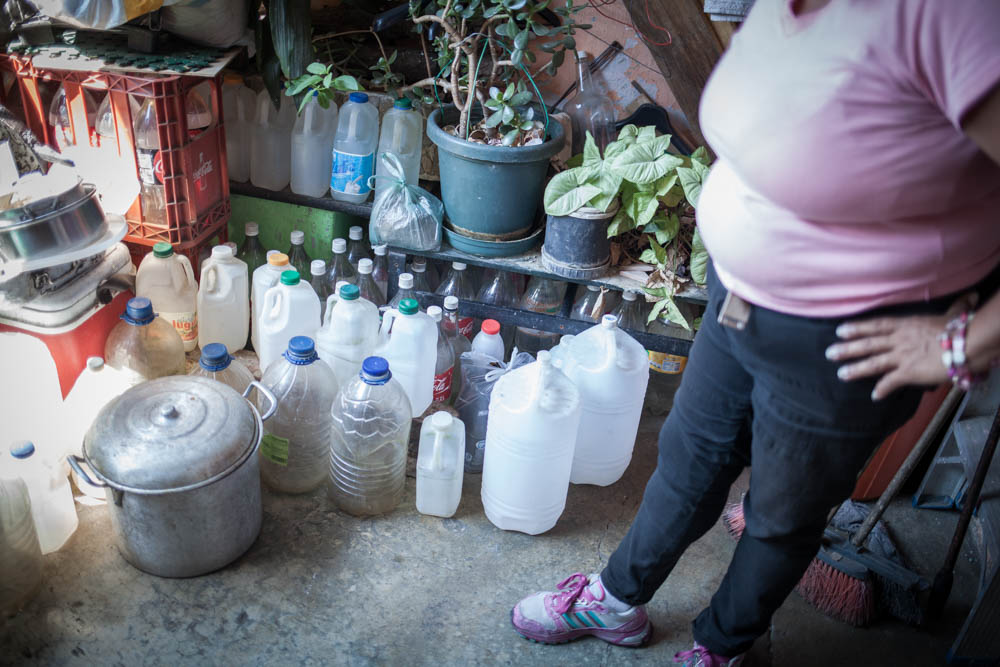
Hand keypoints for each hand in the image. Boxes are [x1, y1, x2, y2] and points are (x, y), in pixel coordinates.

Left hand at [825, 294, 977, 399]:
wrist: (967, 343)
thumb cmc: (961, 328)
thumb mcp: (953, 315)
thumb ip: (955, 309)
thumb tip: (969, 297)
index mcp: (906, 325)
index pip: (876, 326)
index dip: (857, 328)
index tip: (840, 330)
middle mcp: (899, 340)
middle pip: (867, 344)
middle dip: (847, 348)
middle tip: (829, 353)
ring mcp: (902, 356)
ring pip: (873, 362)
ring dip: (856, 369)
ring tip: (841, 374)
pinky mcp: (909, 372)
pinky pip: (891, 381)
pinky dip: (882, 389)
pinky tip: (874, 395)